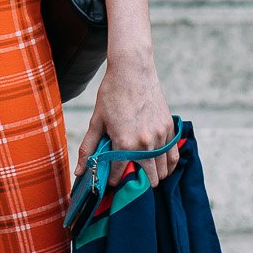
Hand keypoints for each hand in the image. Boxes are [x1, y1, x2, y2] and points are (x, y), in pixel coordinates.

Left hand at [72, 53, 180, 193]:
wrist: (133, 70)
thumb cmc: (112, 94)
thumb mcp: (96, 121)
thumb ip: (88, 149)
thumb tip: (79, 172)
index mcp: (124, 143)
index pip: (120, 175)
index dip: (113, 180)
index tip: (110, 178)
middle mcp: (145, 143)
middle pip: (148, 179)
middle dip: (137, 182)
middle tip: (128, 177)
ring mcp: (160, 136)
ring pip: (163, 171)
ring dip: (154, 175)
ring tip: (143, 174)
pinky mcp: (169, 129)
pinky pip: (173, 156)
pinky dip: (168, 165)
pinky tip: (161, 167)